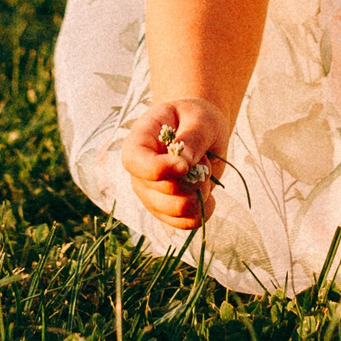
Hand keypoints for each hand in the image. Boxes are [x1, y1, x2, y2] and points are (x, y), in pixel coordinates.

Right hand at [120, 98, 229, 231]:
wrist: (201, 131)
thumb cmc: (197, 119)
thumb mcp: (201, 118)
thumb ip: (193, 137)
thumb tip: (184, 164)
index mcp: (139, 141)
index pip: (134, 161)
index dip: (157, 169)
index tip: (184, 166)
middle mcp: (140, 173)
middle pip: (164, 191)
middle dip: (195, 177)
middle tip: (203, 156)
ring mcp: (150, 195)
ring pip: (178, 210)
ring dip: (202, 192)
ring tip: (203, 171)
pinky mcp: (166, 212)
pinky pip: (187, 222)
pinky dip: (204, 208)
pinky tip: (207, 191)